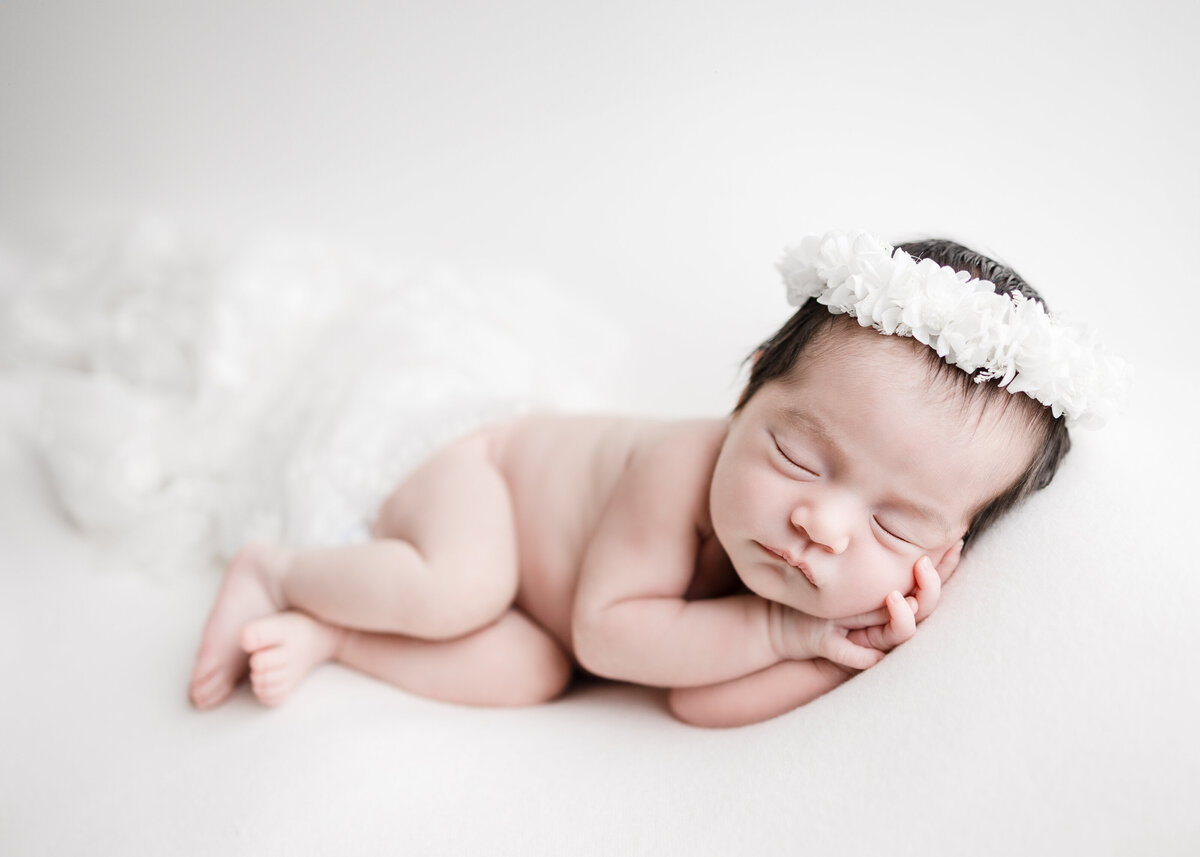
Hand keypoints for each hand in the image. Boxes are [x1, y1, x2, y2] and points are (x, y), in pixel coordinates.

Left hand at [767, 554, 942, 670]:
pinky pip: (853, 657)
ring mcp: (862, 639)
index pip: (929, 584)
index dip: (945, 569)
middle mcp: (884, 622)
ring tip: (893, 596)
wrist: (782, 616)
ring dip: (902, 620)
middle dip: (929, 590)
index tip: (954, 543)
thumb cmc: (820, 583)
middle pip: (923, 611)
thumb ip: (875, 542)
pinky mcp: (834, 648)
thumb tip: (900, 507)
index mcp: (894, 600)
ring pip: (896, 637)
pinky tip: (874, 654)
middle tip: (922, 564)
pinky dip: (862, 656)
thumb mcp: (849, 557)